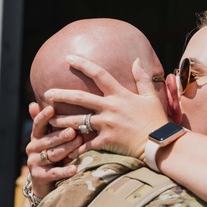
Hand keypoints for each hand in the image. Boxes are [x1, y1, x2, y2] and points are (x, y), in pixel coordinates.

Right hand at [25, 102, 79, 197]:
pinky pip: (54, 173)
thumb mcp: (50, 136)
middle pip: (48, 140)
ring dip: (66, 149)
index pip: (38, 124)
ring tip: (79, 144)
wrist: (45, 181)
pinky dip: (65, 171)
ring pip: (52, 154)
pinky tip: (75, 169)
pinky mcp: (38, 176)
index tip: (52, 108)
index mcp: (36, 136)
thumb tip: (33, 103)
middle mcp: (32, 147)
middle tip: (74, 130)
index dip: (44, 116)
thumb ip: (47, 122)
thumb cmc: (53, 153)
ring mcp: (34, 162)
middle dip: (61, 135)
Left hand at [45, 56, 169, 159]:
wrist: (159, 143)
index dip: (83, 65)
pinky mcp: (106, 141)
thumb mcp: (150, 96)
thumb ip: (142, 77)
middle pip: (81, 99)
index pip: (99, 75)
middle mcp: (110, 108)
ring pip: (78, 121)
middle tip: (47, 93)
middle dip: (62, 95)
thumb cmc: (156, 119)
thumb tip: (136, 60)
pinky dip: (75, 147)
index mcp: (120, 94)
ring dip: (61, 121)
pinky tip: (64, 149)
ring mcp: (107, 125)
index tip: (69, 58)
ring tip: (49, 120)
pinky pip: (86, 144)